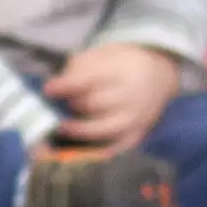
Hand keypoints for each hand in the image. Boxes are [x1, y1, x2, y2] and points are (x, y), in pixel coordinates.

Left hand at [45, 44, 182, 152]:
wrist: (158, 75)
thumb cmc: (122, 64)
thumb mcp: (102, 54)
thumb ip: (79, 68)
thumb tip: (55, 88)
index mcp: (120, 71)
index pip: (88, 80)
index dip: (65, 86)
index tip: (47, 90)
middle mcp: (130, 96)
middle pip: (94, 105)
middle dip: (72, 107)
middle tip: (54, 108)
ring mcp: (135, 119)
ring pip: (102, 130)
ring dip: (78, 130)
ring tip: (61, 128)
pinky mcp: (137, 135)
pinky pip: (115, 148)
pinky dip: (96, 152)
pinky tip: (78, 150)